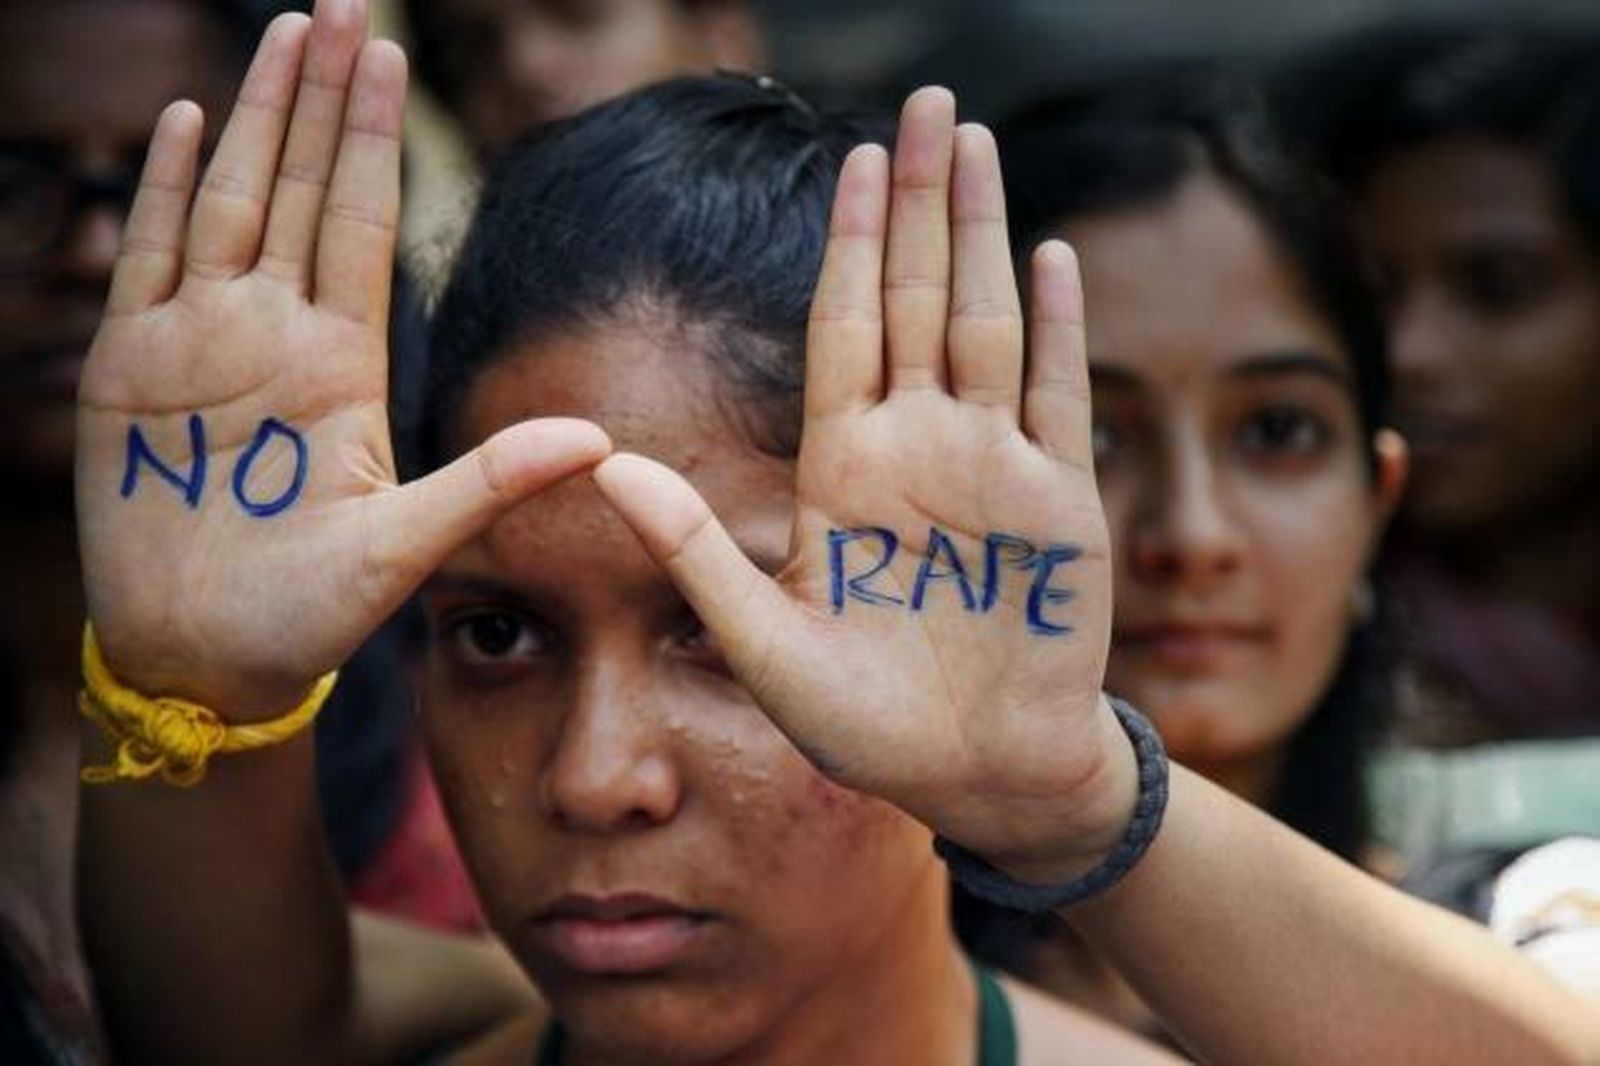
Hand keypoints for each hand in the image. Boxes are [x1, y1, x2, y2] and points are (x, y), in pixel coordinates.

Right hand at [75, 0, 608, 719]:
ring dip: (256, 119)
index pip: (361, 225)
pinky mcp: (128, 369)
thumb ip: (490, 481)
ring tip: (283, 33)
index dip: (370, 142)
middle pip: (300, 189)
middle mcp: (275, 335)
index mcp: (341, 364)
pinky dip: (167, 191)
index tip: (388, 60)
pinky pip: (151, 259)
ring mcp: (200, 343)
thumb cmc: (307, 615)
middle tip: (341, 2)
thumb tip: (600, 440)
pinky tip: (191, 122)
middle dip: (320, 98)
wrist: (207, 660)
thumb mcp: (407, 545)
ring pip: (230, 201)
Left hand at [593, 89, 1136, 876]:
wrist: (978, 774)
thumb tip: (603, 467)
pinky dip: (1057, 326)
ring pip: (988, 322)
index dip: (851, 244)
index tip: (851, 158)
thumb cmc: (868, 726)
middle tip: (927, 102)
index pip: (846, 327)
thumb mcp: (766, 648)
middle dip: (921, 201)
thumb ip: (694, 554)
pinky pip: (1058, 394)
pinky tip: (1048, 253)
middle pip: (920, 298)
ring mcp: (993, 467)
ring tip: (977, 144)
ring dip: (983, 232)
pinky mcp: (1060, 501)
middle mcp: (918, 448)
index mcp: (844, 468)